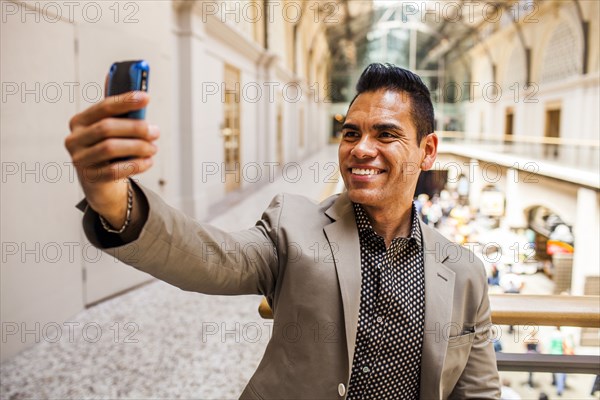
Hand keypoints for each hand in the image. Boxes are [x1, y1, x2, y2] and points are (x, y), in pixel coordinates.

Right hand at [64, 91, 158, 227]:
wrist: (102, 183)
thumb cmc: (112, 150)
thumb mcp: (114, 131)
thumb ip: (121, 113)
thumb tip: (135, 91)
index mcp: (79, 121)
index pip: (103, 107)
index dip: (125, 101)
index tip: (146, 98)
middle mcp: (74, 139)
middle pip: (107, 127)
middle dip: (135, 128)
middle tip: (155, 132)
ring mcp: (80, 159)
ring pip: (110, 148)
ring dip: (138, 147)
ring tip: (153, 148)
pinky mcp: (89, 178)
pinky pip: (115, 170)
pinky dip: (136, 164)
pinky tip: (148, 162)